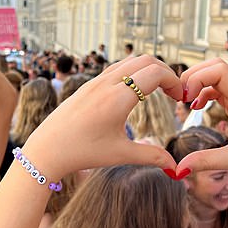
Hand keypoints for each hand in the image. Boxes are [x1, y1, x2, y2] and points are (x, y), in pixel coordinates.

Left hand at [22, 55, 182, 180]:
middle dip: (165, 72)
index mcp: (118, 97)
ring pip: (129, 60)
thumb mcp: (121, 154)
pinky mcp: (87, 85)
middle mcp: (107, 83)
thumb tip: (176, 168)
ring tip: (157, 92)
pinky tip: (134, 94)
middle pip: (145, 60)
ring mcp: (95, 81)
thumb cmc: (82, 152)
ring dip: (148, 70)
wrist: (46, 149)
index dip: (174, 82)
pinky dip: (132, 73)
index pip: (155, 73)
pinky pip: (115, 68)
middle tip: (173, 94)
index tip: (180, 99)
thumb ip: (152, 156)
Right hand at [176, 58, 227, 181]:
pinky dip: (204, 92)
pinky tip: (197, 107)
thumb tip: (178, 169)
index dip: (198, 78)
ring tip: (184, 100)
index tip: (185, 98)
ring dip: (198, 82)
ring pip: (217, 76)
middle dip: (194, 75)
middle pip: (216, 66)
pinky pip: (219, 90)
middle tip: (180, 95)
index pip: (219, 71)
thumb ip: (206, 161)